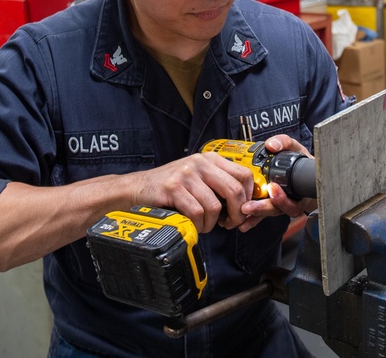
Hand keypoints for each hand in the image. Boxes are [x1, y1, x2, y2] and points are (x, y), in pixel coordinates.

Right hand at [124, 152, 254, 232]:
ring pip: (215, 206)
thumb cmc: (170, 188)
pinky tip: (193, 224)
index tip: (243, 211)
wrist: (136, 188)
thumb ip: (219, 185)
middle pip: (234, 190)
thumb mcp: (198, 179)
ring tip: (205, 225)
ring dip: (212, 223)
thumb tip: (245, 205)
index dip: (248, 197)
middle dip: (236, 213)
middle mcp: (200, 163)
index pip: (244, 175)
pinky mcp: (173, 188)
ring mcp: (186, 174)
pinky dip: (198, 224)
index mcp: (210, 159)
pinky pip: (197, 212)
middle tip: (230, 224)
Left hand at [238, 135, 315, 231]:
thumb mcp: (296, 149)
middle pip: (276, 209)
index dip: (281, 198)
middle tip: (248, 207)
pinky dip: (252, 219)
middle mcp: (289, 201)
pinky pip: (261, 216)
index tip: (272, 189)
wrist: (306, 173)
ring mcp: (279, 205)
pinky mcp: (269, 207)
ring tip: (241, 213)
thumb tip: (272, 145)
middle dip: (262, 208)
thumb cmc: (300, 163)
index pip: (291, 200)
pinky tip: (243, 222)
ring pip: (267, 213)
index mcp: (297, 190)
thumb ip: (285, 143)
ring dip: (254, 215)